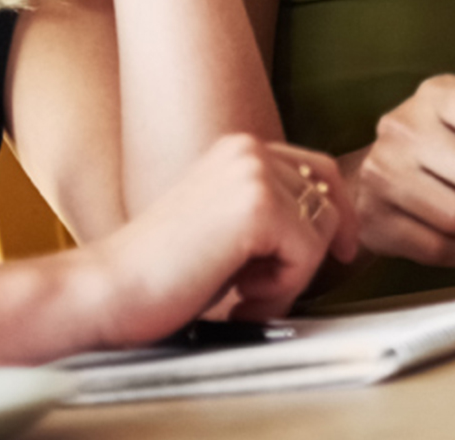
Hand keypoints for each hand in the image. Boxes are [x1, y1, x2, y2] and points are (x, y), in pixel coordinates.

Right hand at [92, 134, 357, 346]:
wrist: (110, 290)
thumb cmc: (163, 272)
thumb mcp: (228, 228)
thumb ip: (272, 214)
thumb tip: (337, 227)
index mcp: (238, 148)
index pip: (320, 170)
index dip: (339, 214)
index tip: (344, 252)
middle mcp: (249, 149)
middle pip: (328, 202)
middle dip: (308, 256)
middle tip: (260, 289)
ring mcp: (254, 173)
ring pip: (322, 231)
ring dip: (291, 276)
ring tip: (244, 293)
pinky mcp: (259, 205)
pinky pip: (308, 255)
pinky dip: (283, 288)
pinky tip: (240, 295)